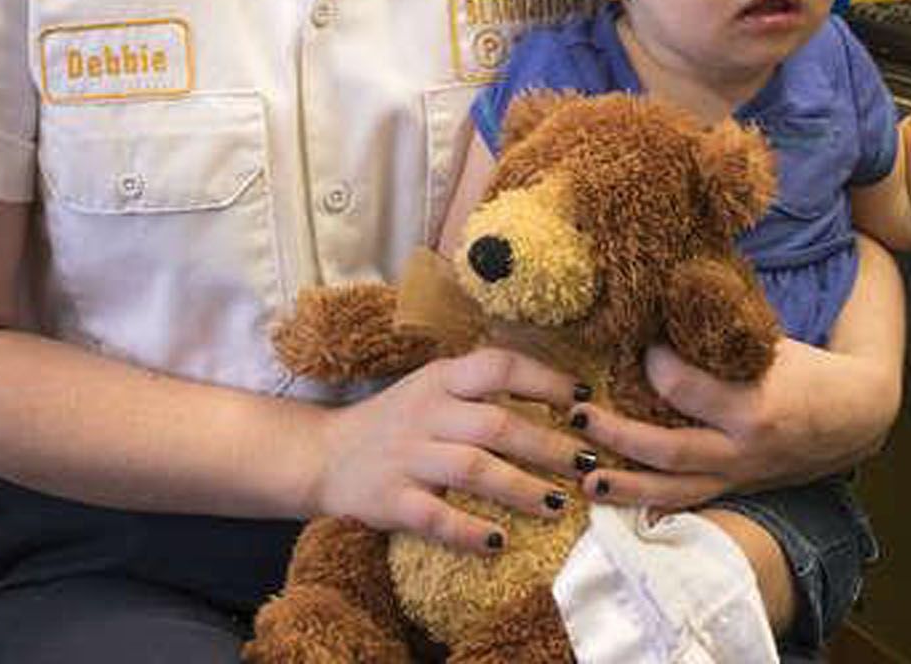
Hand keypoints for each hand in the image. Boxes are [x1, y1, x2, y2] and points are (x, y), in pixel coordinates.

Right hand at [312, 346, 588, 552]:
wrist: (322, 455)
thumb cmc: (395, 423)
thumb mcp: (432, 389)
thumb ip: (480, 389)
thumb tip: (558, 397)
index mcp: (439, 379)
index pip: (499, 366)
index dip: (546, 380)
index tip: (585, 400)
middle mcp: (425, 412)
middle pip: (496, 424)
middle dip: (548, 445)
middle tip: (587, 463)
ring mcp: (406, 456)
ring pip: (473, 469)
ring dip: (521, 488)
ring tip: (558, 504)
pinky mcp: (389, 500)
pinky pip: (436, 517)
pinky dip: (470, 531)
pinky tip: (500, 543)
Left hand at [563, 337, 899, 510]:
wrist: (857, 417)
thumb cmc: (808, 369)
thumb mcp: (770, 345)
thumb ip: (719, 337)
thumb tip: (661, 308)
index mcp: (755, 405)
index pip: (685, 388)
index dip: (653, 365)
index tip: (636, 348)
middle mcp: (744, 450)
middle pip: (668, 450)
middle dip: (617, 436)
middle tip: (576, 415)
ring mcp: (739, 477)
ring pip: (673, 490)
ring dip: (625, 486)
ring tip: (583, 479)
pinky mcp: (737, 491)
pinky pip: (690, 505)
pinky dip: (653, 507)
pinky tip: (617, 507)